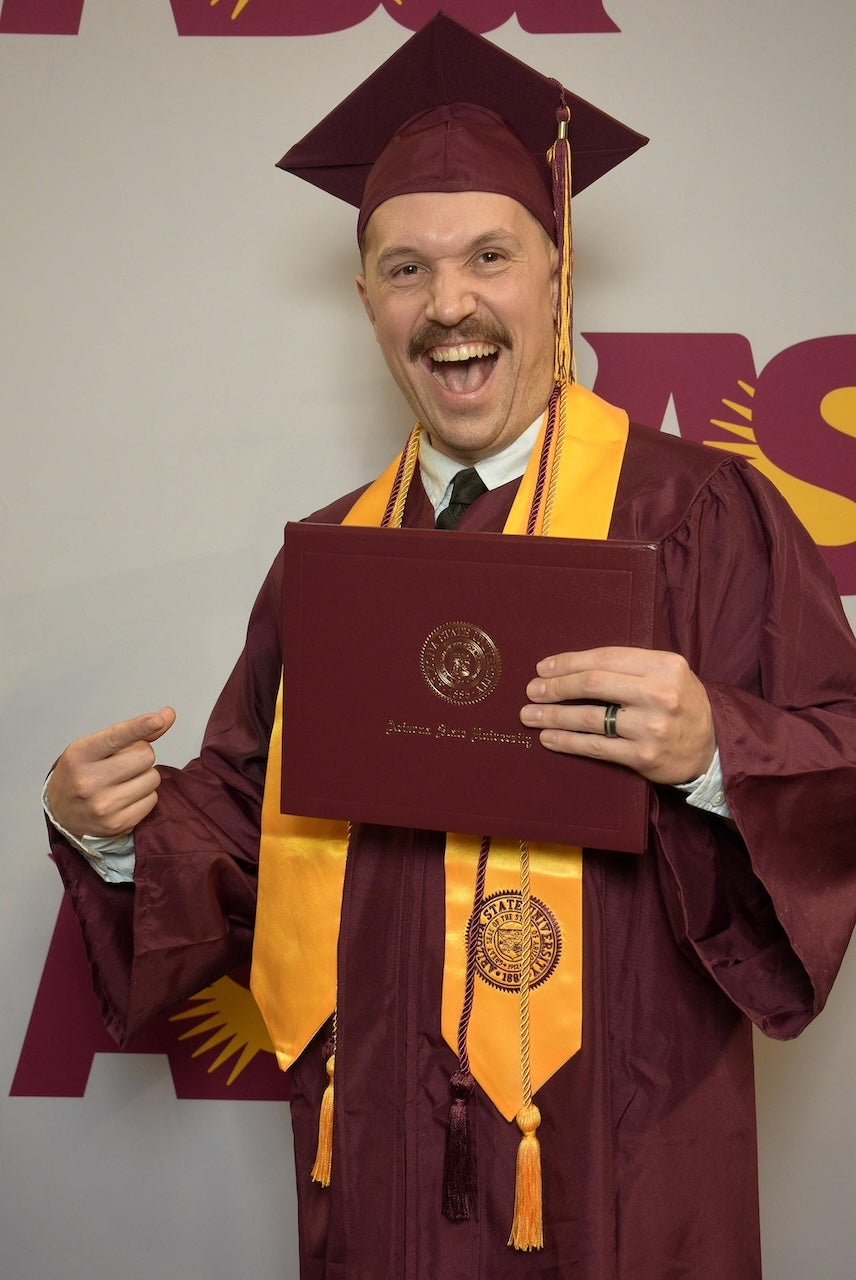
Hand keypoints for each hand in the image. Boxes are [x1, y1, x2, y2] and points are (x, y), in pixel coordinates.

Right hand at [47, 708, 175, 838]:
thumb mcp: (96, 747)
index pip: (115, 737)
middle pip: (145, 756)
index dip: (139, 727)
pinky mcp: (116, 824)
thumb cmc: (83, 772)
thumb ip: (133, 732)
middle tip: (124, 764)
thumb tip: (168, 715)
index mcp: (79, 755)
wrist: (61, 812)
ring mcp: (102, 805)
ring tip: (123, 781)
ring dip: (145, 777)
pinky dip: (145, 796)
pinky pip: (152, 800)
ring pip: (153, 778)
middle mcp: (88, 781)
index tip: (158, 720)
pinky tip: (126, 797)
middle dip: (142, 756)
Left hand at [520, 648, 714, 785]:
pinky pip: (595, 746)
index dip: (569, 662)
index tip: (544, 667)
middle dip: (556, 686)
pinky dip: (567, 741)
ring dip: (553, 715)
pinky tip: (548, 737)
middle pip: (593, 684)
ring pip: (589, 717)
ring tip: (530, 714)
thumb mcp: (667, 674)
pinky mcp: (643, 756)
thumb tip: (572, 667)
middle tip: (532, 690)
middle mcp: (660, 694)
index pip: (605, 657)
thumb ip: (630, 666)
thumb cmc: (682, 704)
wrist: (713, 747)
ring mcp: (651, 727)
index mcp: (664, 666)